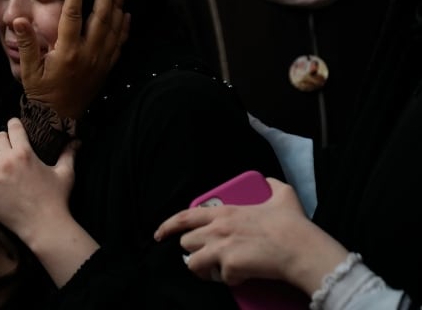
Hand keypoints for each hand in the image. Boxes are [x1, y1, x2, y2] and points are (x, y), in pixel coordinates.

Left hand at [0, 118, 76, 244]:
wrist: (43, 226)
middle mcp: (5, 162)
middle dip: (4, 142)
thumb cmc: (56, 198)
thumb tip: (77, 140)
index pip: (13, 128)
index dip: (14, 125)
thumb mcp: (65, 173)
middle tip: (10, 149)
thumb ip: (68, 154)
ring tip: (3, 169)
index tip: (14, 126)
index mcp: (24, 153)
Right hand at [15, 0, 129, 118]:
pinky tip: (126, 14)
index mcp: (67, 52)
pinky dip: (124, 28)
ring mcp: (100, 62)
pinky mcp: (106, 69)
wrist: (59, 119)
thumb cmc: (41, 93)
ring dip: (118, 6)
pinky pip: (119, 45)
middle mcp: (87, 55)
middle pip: (100, 17)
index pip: (73, 15)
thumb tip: (19, 19)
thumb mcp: (28, 70)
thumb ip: (26, 43)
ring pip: (113, 29)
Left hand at [153, 178, 348, 293]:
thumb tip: (268, 181)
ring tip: (217, 270)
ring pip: (193, 263)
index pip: (184, 217)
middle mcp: (217, 229)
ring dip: (203, 269)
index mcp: (224, 212)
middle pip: (186, 243)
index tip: (159, 234)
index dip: (168, 226)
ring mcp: (221, 248)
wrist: (300, 247)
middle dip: (194, 251)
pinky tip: (242, 276)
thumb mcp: (282, 194)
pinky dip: (229, 280)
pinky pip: (220, 278)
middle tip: (207, 256)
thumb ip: (271, 185)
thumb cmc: (291, 223)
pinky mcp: (229, 266)